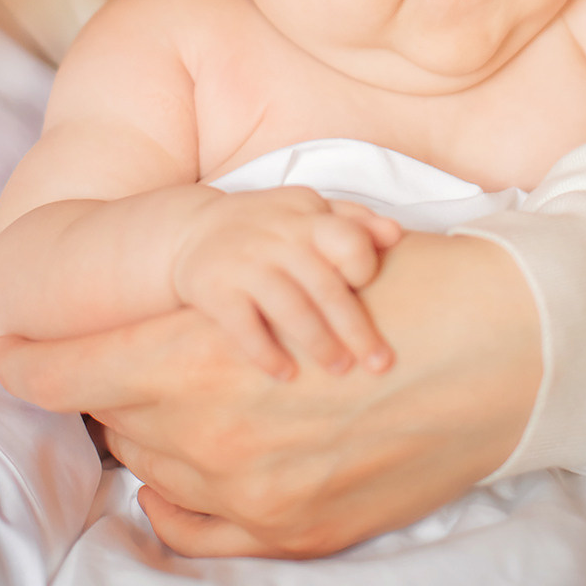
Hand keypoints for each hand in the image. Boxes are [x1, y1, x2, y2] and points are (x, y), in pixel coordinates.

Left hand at [0, 232, 537, 556]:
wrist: (507, 347)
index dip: (28, 361)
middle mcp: (213, 436)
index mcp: (200, 356)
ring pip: (153, 467)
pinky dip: (180, 497)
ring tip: (189, 395)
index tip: (10, 350)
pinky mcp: (297, 530)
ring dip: (154, 432)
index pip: (68, 372)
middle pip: (112, 418)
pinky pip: (196, 530)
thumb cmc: (395, 287)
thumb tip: (137, 329)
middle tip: (140, 354)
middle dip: (116, 384)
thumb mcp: (280, 269)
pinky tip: (191, 468)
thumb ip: (198, 308)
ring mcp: (254, 495)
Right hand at [172, 186, 401, 377]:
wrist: (189, 231)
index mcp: (304, 216)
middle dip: (355, 328)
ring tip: (339, 368)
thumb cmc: (265, 226)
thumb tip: (396, 234)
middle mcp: (275, 237)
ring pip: (289, 308)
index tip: (371, 293)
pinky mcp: (213, 290)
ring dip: (318, 343)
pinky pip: (243, 327)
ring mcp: (243, 264)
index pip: (347, 240)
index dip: (363, 268)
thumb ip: (352, 220)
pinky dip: (266, 353)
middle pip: (324, 284)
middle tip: (379, 363)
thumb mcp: (305, 211)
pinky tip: (286, 374)